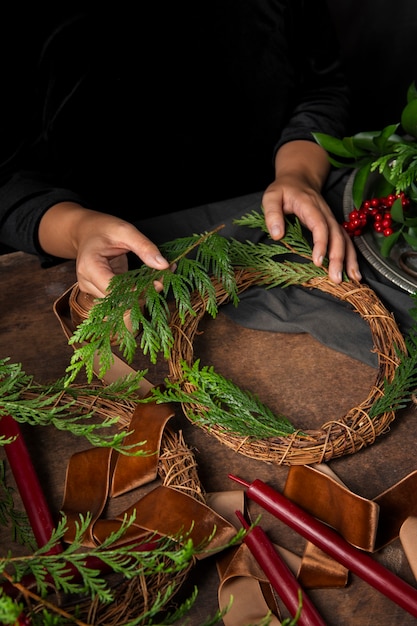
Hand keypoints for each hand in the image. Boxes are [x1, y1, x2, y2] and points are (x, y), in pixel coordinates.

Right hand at [38, 203, 169, 297]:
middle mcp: (87, 282)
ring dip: (141, 293)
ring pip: (121, 301)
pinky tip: (149, 281)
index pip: (114, 289)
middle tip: (163, 278)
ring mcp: (92, 289)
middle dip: (143, 292)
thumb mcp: (125, 230)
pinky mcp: (100, 291)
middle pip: (119, 299)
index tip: (158, 282)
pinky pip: (121, 297)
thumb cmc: (102, 228)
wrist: (86, 231)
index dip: (137, 290)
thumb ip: (144, 247)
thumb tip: (163, 265)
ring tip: (158, 278)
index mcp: (89, 266)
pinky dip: (136, 290)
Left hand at [262, 142, 360, 282]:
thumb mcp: (271, 196)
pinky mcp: (333, 225)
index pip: (319, 225)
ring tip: (352, 279)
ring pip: (345, 239)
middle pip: (337, 235)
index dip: (321, 243)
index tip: (318, 261)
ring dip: (349, 259)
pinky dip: (351, 256)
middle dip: (338, 257)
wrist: (299, 179)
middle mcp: (325, 212)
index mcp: (310, 205)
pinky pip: (345, 240)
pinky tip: (353, 272)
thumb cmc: (283, 190)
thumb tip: (277, 235)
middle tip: (335, 278)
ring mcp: (331, 219)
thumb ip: (272, 214)